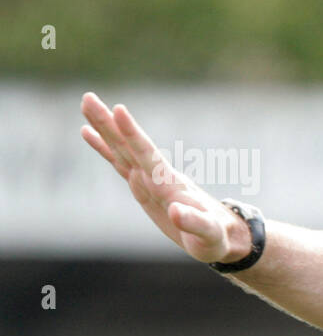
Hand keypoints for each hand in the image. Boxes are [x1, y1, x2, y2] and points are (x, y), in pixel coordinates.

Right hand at [80, 92, 250, 264]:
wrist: (221, 237)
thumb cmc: (216, 238)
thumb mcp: (208, 235)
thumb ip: (195, 223)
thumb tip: (176, 211)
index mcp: (171, 185)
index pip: (148, 155)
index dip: (134, 135)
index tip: (120, 110)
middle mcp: (158, 177)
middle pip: (129, 146)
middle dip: (109, 124)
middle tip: (88, 97)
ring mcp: (149, 180)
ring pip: (121, 150)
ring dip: (104, 128)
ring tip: (87, 103)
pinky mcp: (143, 187)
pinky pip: (119, 164)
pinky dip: (104, 149)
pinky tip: (88, 133)